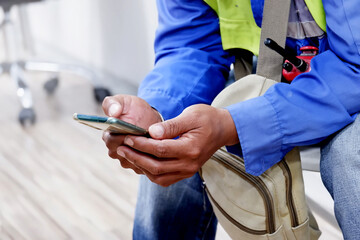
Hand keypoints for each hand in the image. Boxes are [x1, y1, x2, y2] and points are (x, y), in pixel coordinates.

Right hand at [101, 95, 161, 173]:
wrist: (148, 118)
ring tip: (154, 141)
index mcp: (108, 136)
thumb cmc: (133, 109)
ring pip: (137, 160)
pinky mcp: (138, 167)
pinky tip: (158, 148)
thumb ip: (113, 103)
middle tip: (149, 135)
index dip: (125, 135)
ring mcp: (126, 161)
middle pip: (125, 152)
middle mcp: (115, 151)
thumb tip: (113, 112)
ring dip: (146, 152)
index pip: (113, 140)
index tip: (136, 129)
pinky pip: (145, 166)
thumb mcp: (123, 101)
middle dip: (138, 144)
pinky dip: (152, 158)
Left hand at [117, 104, 238, 186]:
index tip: (127, 137)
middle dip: (136, 157)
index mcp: (191, 148)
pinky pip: (164, 179)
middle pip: (157, 166)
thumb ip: (171, 125)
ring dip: (141, 167)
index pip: (160, 150)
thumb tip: (151, 132)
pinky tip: (141, 162)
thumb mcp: (190, 115)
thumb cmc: (207, 119)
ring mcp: (188, 171)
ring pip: (159, 176)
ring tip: (128, 154)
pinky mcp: (186, 172)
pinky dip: (151, 173)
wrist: (223, 129)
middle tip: (121, 148)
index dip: (141, 144)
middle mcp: (190, 164)